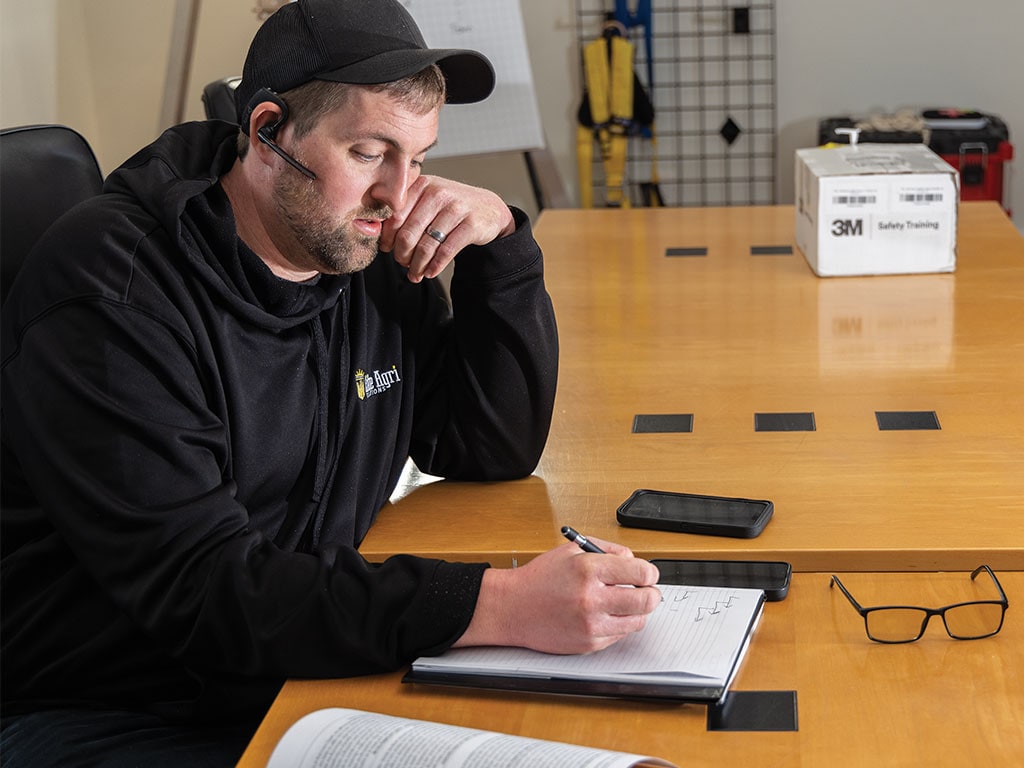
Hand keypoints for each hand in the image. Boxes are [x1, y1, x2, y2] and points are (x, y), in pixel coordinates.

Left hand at [379, 175, 514, 282]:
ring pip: (427, 245)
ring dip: (417, 265)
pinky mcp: (471, 224)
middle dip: (402, 255)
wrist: (488, 209)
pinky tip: (430, 272)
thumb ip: (407, 212)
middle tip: (403, 264)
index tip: (387, 249)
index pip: (395, 216)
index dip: (388, 237)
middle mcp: (437, 192)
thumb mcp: (428, 201)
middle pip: (408, 233)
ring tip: (415, 274)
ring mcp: (456, 207)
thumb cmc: (451, 208)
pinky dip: (435, 266)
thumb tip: (383, 240)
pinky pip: (446, 251)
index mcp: (421, 185)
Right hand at [454, 540, 661, 654]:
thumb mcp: (572, 551)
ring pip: (638, 621)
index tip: (646, 575)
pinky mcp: (589, 644)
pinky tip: (603, 615)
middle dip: (651, 594)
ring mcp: (591, 624)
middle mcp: (592, 598)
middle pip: (647, 600)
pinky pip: (620, 635)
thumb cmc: (540, 578)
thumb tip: (634, 559)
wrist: (513, 608)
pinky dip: (618, 625)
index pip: (642, 572)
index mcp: (589, 569)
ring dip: (636, 611)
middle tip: (646, 591)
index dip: (649, 573)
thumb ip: (607, 550)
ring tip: (623, 603)